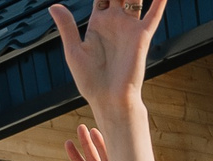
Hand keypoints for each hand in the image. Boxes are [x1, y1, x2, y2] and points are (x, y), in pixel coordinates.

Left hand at [50, 0, 165, 113]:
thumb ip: (67, 26)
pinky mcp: (141, 36)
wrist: (109, 100)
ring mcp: (129, 27)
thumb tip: (53, 5)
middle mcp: (116, 21)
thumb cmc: (91, 81)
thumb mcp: (74, 51)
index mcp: (98, 23)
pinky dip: (159, 1)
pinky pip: (153, 14)